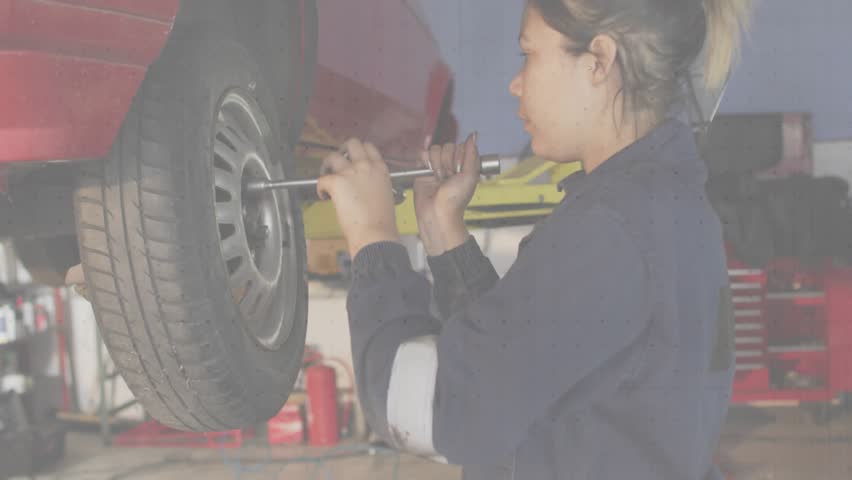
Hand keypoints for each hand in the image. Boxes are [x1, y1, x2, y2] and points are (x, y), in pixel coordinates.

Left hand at [316, 138, 400, 257]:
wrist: (375, 232)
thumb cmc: (382, 221)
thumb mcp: (385, 195)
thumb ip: (374, 184)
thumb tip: (363, 187)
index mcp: (381, 170)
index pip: (369, 148)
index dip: (359, 151)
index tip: (353, 158)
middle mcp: (366, 166)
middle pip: (352, 143)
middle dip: (342, 150)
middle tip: (337, 162)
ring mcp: (350, 172)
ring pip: (333, 156)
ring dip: (327, 165)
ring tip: (327, 176)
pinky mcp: (336, 182)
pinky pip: (321, 179)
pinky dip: (320, 187)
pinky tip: (324, 196)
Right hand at [413, 132, 479, 255]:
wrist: (438, 212)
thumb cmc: (456, 199)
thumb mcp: (470, 176)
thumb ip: (471, 153)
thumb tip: (473, 135)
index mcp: (464, 165)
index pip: (460, 146)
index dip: (458, 157)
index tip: (459, 170)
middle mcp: (451, 164)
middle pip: (447, 146)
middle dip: (447, 162)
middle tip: (448, 177)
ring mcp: (437, 166)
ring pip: (435, 149)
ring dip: (437, 164)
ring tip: (439, 178)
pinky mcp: (423, 169)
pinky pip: (423, 154)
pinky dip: (425, 161)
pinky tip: (429, 173)